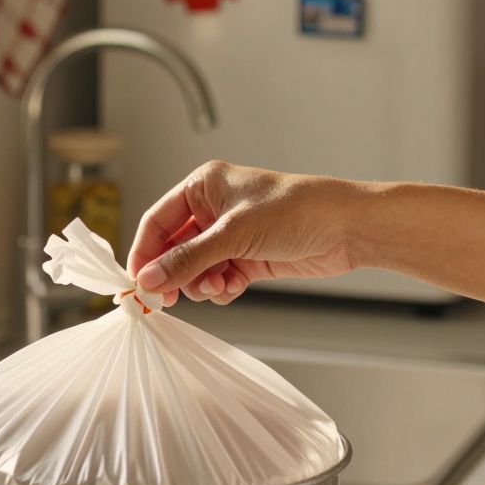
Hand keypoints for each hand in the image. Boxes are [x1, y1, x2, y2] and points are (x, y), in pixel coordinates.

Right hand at [129, 160, 364, 305]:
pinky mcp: (247, 258)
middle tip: (169, 298)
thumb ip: (187, 259)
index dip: (145, 253)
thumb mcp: (233, 234)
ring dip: (201, 283)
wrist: (346, 228)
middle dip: (174, 273)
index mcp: (203, 187)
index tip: (138, 282)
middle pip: (173, 249)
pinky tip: (234, 287)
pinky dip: (221, 288)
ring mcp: (230, 236)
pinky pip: (217, 279)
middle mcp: (213, 210)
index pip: (157, 222)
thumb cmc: (296, 211)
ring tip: (219, 287)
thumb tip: (148, 278)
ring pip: (195, 269)